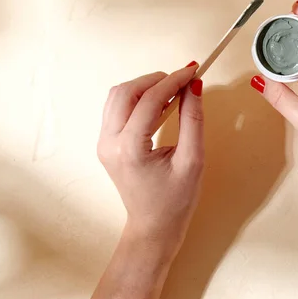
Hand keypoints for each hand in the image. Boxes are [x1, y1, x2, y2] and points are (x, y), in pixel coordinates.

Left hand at [97, 63, 203, 251]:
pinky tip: (159, 104)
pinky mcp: (106, 143)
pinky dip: (137, 98)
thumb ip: (193, 120)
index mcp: (129, 149)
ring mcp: (103, 142)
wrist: (153, 228)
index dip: (173, 81)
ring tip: (173, 91)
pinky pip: (117, 108)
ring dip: (144, 86)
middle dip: (156, 79)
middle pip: (126, 91)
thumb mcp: (193, 161)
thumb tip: (194, 87)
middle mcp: (109, 142)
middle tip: (184, 80)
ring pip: (118, 96)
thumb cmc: (176, 201)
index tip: (194, 71)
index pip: (149, 100)